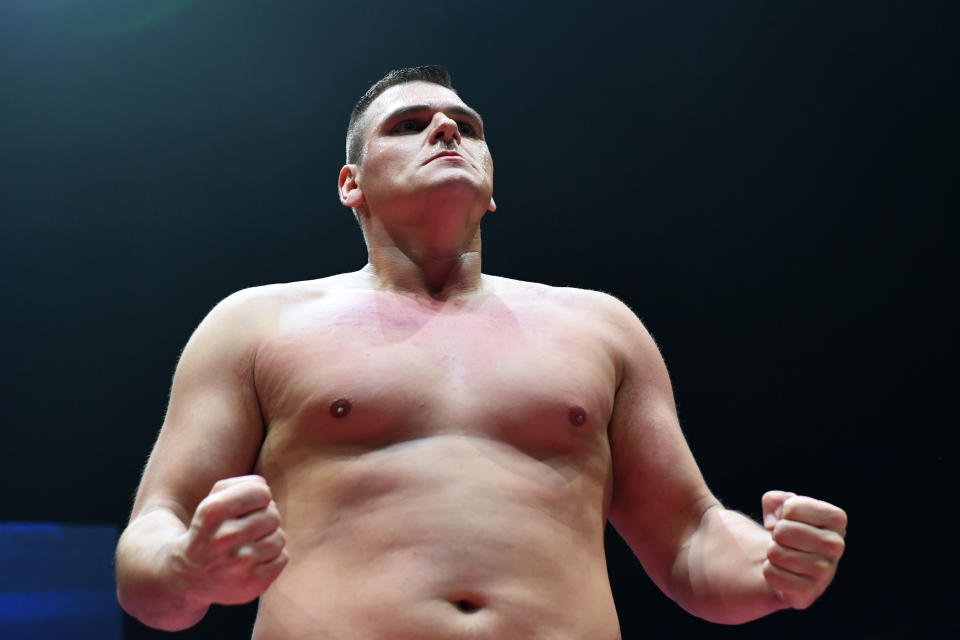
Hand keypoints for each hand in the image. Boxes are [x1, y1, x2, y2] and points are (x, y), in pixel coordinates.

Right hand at [174, 475, 287, 605]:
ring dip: (269, 540)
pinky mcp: (251, 584)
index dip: (259, 498)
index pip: (262, 491)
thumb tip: (265, 490)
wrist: (187, 576)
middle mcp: (225, 537)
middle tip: (247, 530)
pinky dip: (272, 559)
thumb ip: (242, 484)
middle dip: (264, 520)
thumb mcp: (213, 500)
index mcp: (213, 511)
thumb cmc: (209, 530)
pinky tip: (253, 562)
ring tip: (249, 546)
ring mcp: (239, 564)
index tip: (247, 508)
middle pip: (273, 515)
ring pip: (279, 538)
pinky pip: (282, 559)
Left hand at [761, 490, 846, 609]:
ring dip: (771, 552)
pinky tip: (781, 571)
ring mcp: (825, 572)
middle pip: (784, 531)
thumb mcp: (782, 506)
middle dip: (775, 532)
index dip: (783, 510)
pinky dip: (769, 570)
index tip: (790, 518)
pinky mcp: (808, 593)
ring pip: (777, 554)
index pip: (793, 507)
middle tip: (783, 538)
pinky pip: (773, 575)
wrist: (789, 563)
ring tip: (782, 553)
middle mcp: (836, 546)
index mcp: (836, 519)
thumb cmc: (789, 528)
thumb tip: (774, 521)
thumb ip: (776, 500)